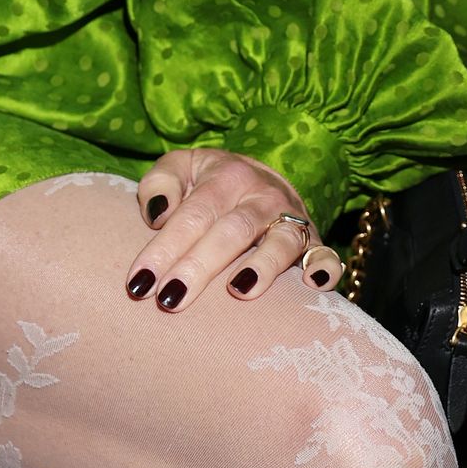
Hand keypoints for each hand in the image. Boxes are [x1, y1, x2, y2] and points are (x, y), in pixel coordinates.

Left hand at [125, 148, 342, 310]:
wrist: (265, 176)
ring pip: (280, 242)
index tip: (139, 284)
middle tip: (170, 300)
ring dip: (262, 267)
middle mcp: (261, 197)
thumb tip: (157, 214)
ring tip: (239, 292)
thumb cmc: (210, 183)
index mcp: (225, 177)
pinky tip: (313, 286)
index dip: (164, 249)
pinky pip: (326, 255)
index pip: (191, 215)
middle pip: (230, 232)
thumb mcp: (181, 167)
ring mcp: (292, 220)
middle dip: (199, 267)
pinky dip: (323, 269)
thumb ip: (160, 183)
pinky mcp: (316, 243)